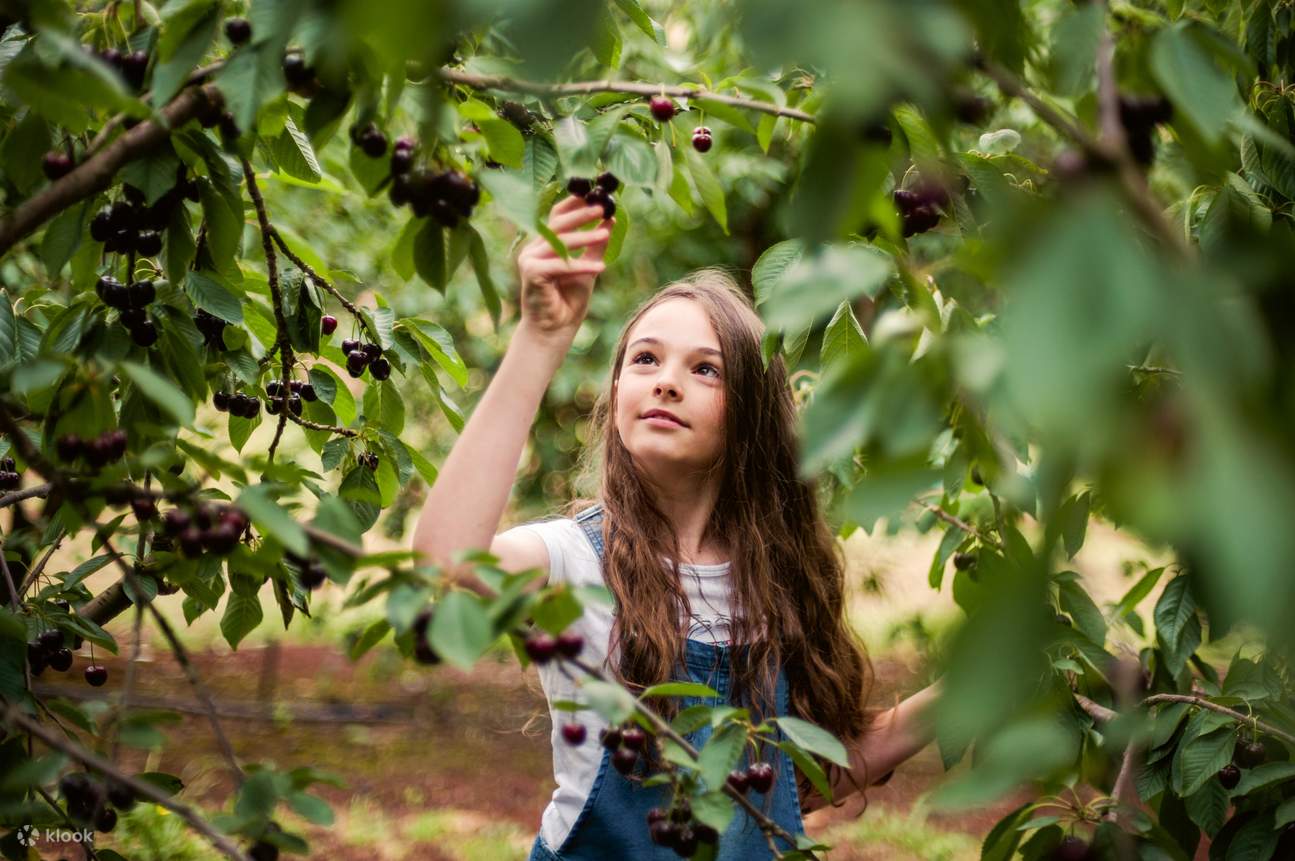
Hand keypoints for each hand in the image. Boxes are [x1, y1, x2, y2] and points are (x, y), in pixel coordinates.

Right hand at [515, 195, 613, 343]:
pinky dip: (581, 266)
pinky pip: (561, 266)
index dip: (574, 203)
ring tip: (605, 233)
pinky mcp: (531, 273)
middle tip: (602, 207)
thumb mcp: (587, 268)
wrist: (554, 331)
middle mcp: (534, 249)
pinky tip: (600, 268)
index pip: (557, 216)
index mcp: (544, 244)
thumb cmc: (568, 301)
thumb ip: (595, 246)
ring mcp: (529, 260)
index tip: (595, 194)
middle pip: (557, 224)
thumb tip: (610, 221)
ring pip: (560, 243)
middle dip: (581, 214)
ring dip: (585, 238)